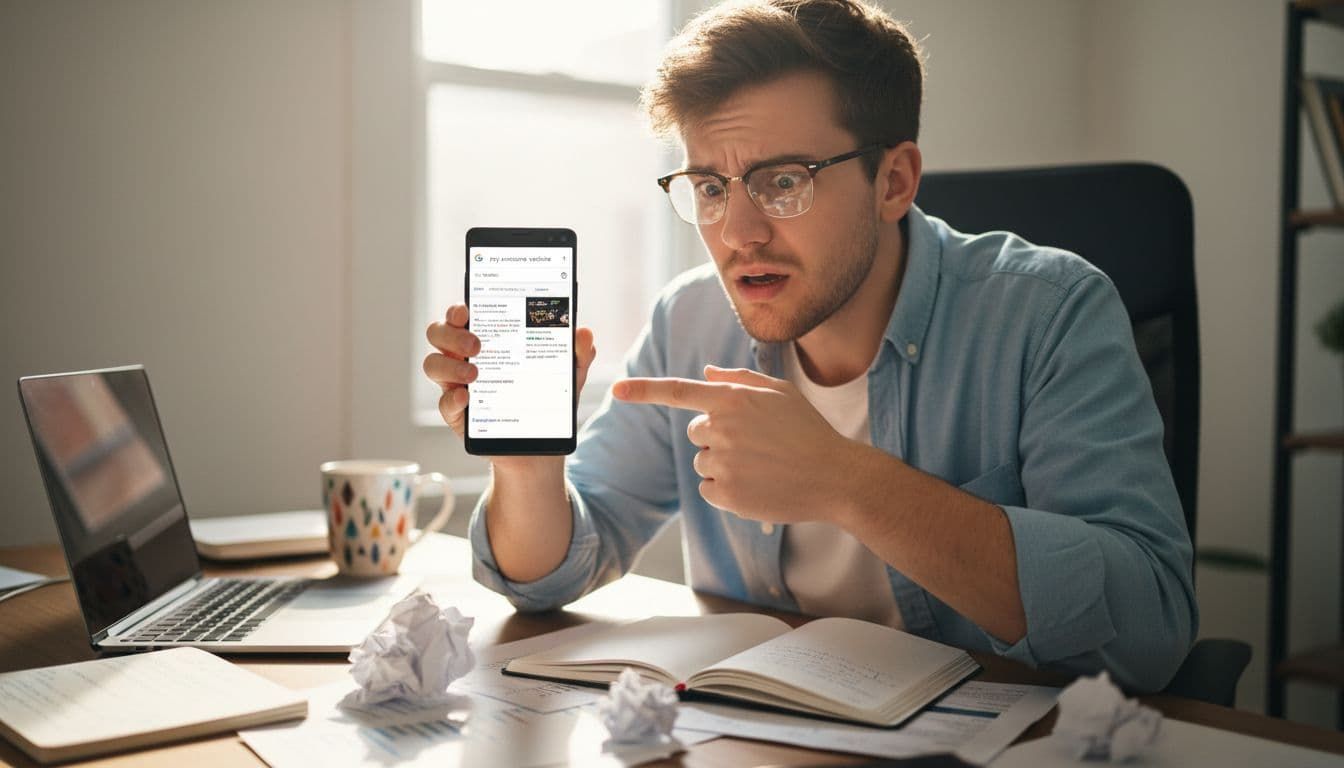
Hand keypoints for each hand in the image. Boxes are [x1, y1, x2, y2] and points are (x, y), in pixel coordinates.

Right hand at [424, 304, 596, 440]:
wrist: (542, 445)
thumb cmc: (547, 398)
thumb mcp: (568, 374)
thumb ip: (578, 353)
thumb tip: (584, 333)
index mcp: (487, 338)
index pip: (461, 315)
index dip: (457, 309)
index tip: (468, 310)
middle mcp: (464, 358)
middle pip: (438, 334)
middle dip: (451, 334)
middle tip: (477, 345)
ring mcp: (457, 385)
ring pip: (432, 365)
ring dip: (448, 366)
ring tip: (475, 375)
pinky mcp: (458, 415)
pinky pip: (443, 403)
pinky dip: (452, 399)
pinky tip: (467, 397)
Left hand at [612, 365, 854, 523]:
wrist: (835, 477)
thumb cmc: (808, 431)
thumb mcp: (780, 393)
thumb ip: (739, 380)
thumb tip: (706, 374)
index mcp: (733, 399)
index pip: (678, 391)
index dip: (643, 389)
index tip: (616, 388)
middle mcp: (723, 428)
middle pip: (695, 432)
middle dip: (716, 436)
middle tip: (754, 444)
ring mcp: (724, 462)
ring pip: (702, 462)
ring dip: (723, 464)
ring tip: (761, 465)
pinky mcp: (728, 494)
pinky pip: (709, 489)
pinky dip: (727, 490)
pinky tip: (757, 485)